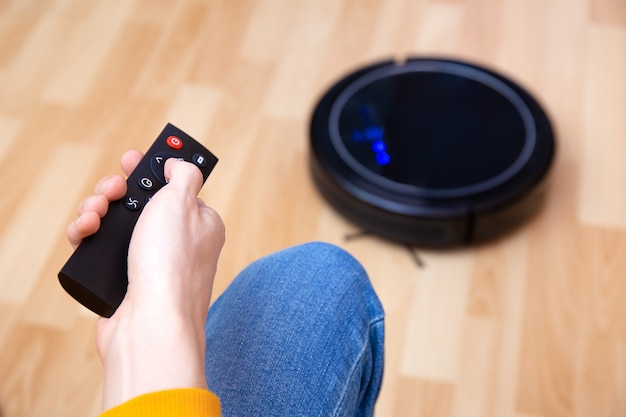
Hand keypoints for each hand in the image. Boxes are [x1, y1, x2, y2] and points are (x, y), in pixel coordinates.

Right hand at [66, 150, 224, 409]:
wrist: (150, 324)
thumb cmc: (171, 263)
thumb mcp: (182, 203)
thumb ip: (183, 175)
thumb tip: (179, 164)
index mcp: (200, 223)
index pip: (175, 188)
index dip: (151, 171)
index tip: (131, 161)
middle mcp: (177, 242)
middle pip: (139, 203)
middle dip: (116, 191)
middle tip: (112, 191)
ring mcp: (150, 262)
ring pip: (115, 224)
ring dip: (97, 210)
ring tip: (93, 215)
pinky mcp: (124, 280)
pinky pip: (101, 249)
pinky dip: (88, 236)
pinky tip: (83, 232)